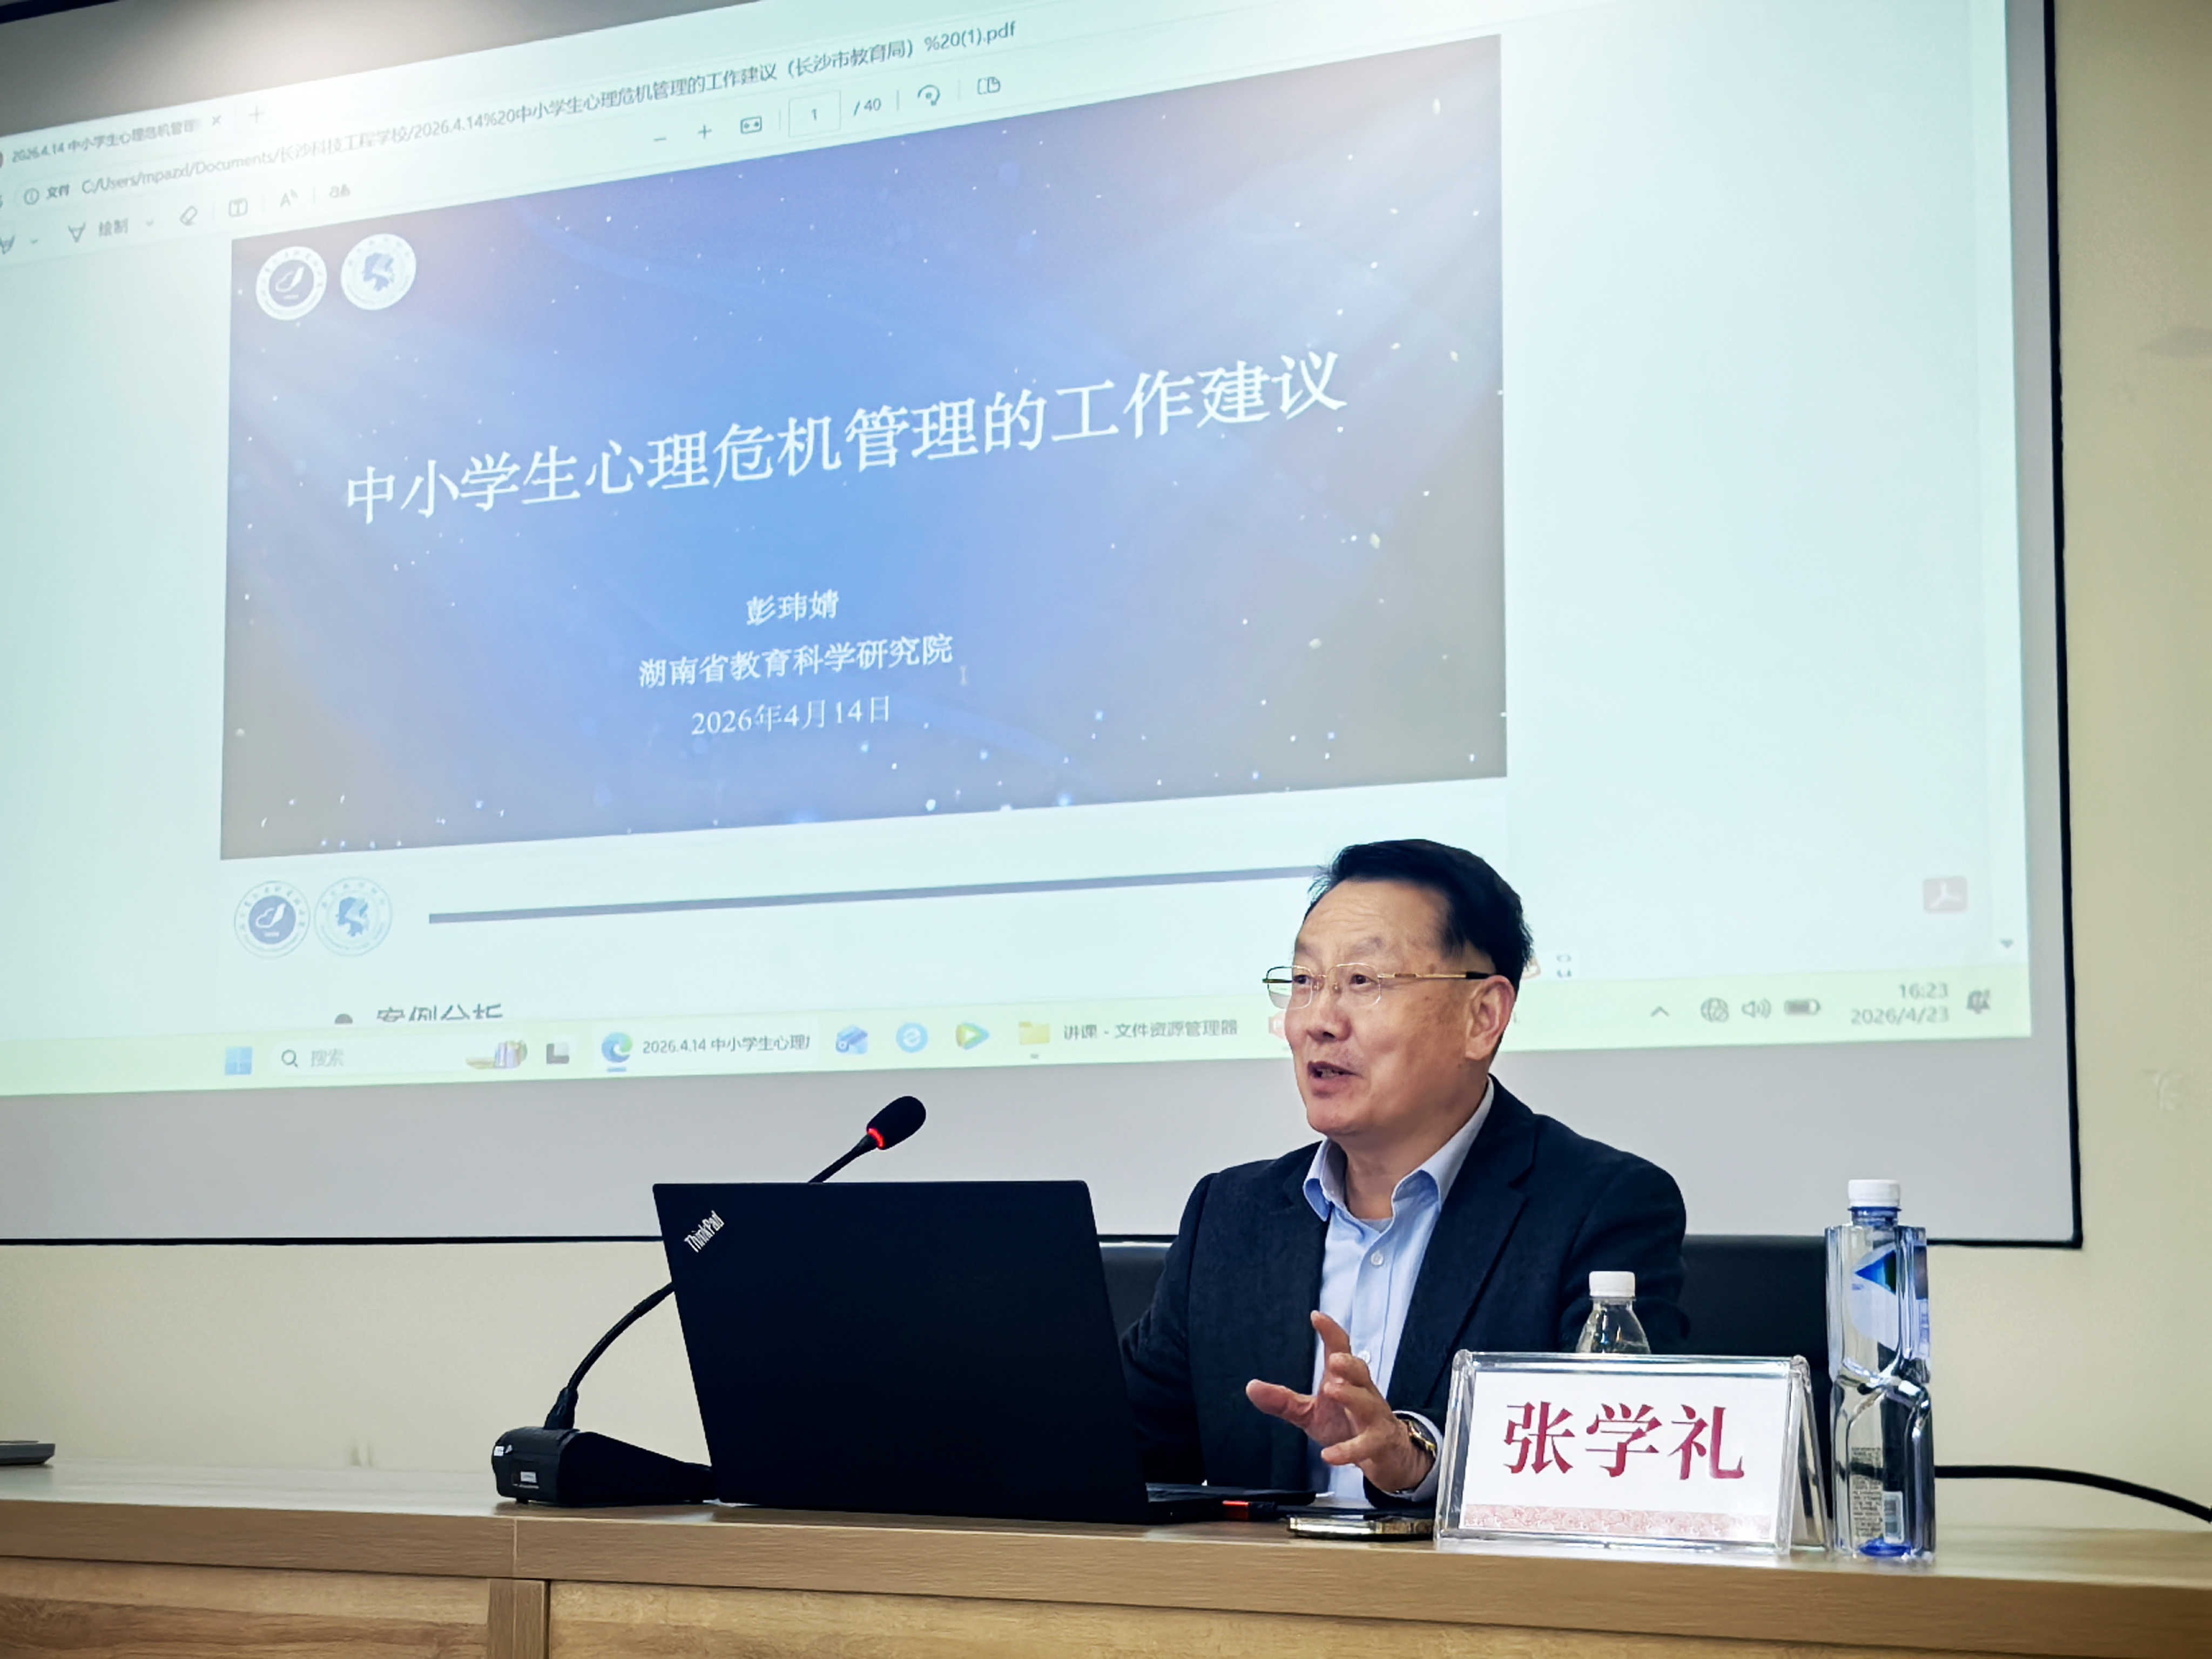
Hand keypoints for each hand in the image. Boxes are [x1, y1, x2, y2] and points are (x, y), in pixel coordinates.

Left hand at [1245, 1311, 1433, 1495]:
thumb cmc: (1346, 1425)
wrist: (1385, 1455)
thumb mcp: (1311, 1413)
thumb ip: (1284, 1401)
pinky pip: (1366, 1445)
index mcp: (1345, 1380)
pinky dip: (1348, 1450)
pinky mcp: (1378, 1443)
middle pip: (1361, 1371)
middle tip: (1334, 1359)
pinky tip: (1329, 1455)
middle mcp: (1363, 1393)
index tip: (1316, 1316)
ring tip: (1332, 1389)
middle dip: (1349, 1363)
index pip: (1341, 1350)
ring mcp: (1373, 1418)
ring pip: (1368, 1403)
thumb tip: (1251, 1387)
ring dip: (1352, 1395)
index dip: (1331, 1333)